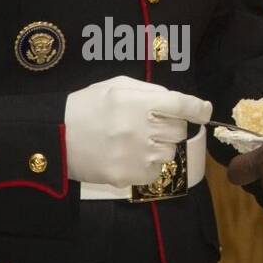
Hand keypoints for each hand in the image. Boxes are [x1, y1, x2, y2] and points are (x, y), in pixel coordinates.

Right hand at [64, 76, 210, 186]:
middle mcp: (140, 127)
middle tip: (148, 126)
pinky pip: (156, 171)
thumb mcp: (115, 87)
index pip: (180, 104)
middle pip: (179, 130)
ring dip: (159, 147)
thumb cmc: (87, 108)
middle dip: (169, 127)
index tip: (205, 111)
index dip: (197, 108)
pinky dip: (147, 165)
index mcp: (137, 101)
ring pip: (170, 152)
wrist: (57, 138)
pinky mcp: (130, 175)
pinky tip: (127, 157)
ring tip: (134, 143)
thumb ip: (148, 91)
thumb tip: (177, 102)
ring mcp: (136, 154)